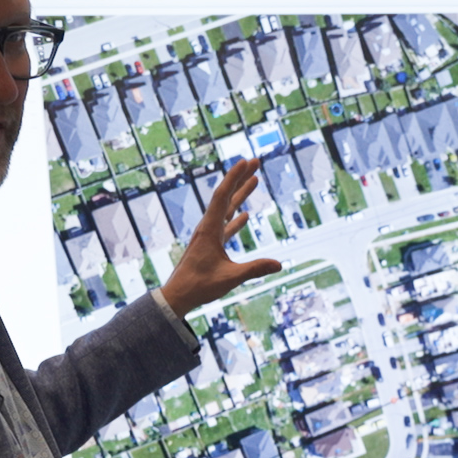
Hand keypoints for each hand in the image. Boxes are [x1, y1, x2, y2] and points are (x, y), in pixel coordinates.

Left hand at [161, 159, 283, 316]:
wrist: (177, 296)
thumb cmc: (199, 287)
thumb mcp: (230, 278)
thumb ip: (254, 270)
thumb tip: (279, 264)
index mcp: (209, 230)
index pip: (223, 196)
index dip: (235, 177)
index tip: (246, 161)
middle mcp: (207, 228)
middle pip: (226, 196)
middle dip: (240, 178)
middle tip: (255, 161)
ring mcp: (208, 236)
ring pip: (226, 210)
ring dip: (240, 194)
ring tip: (254, 180)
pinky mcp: (210, 245)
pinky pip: (225, 226)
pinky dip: (236, 218)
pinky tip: (244, 215)